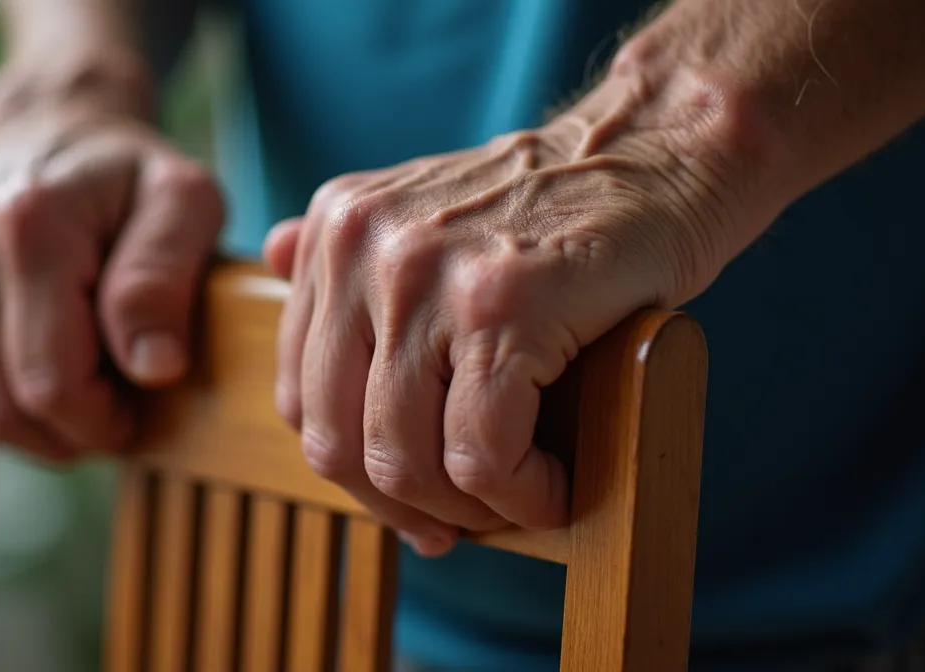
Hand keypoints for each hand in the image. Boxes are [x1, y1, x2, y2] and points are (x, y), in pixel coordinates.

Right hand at [0, 103, 223, 463]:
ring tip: (72, 390)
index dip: (100, 421)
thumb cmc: (133, 177)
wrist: (59, 126)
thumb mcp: (186, 205)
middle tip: (110, 404)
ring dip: (24, 427)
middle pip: (0, 404)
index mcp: (30, 222)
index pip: (50, 383)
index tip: (137, 403)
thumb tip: (152, 366)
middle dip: (66, 431)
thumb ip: (167, 280)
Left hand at [265, 102, 740, 555]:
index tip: (408, 498)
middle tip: (455, 522)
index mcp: (335, 232)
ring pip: (403, 459)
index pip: (299, 396)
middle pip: (336, 441)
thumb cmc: (547, 210)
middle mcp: (362, 247)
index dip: (353, 470)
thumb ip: (347, 252)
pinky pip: (480, 455)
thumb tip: (269, 259)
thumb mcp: (425, 211)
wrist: (655, 154)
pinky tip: (554, 487)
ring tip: (515, 497)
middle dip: (399, 505)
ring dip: (465, 510)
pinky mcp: (501, 305)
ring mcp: (425, 274)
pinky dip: (521, 496)